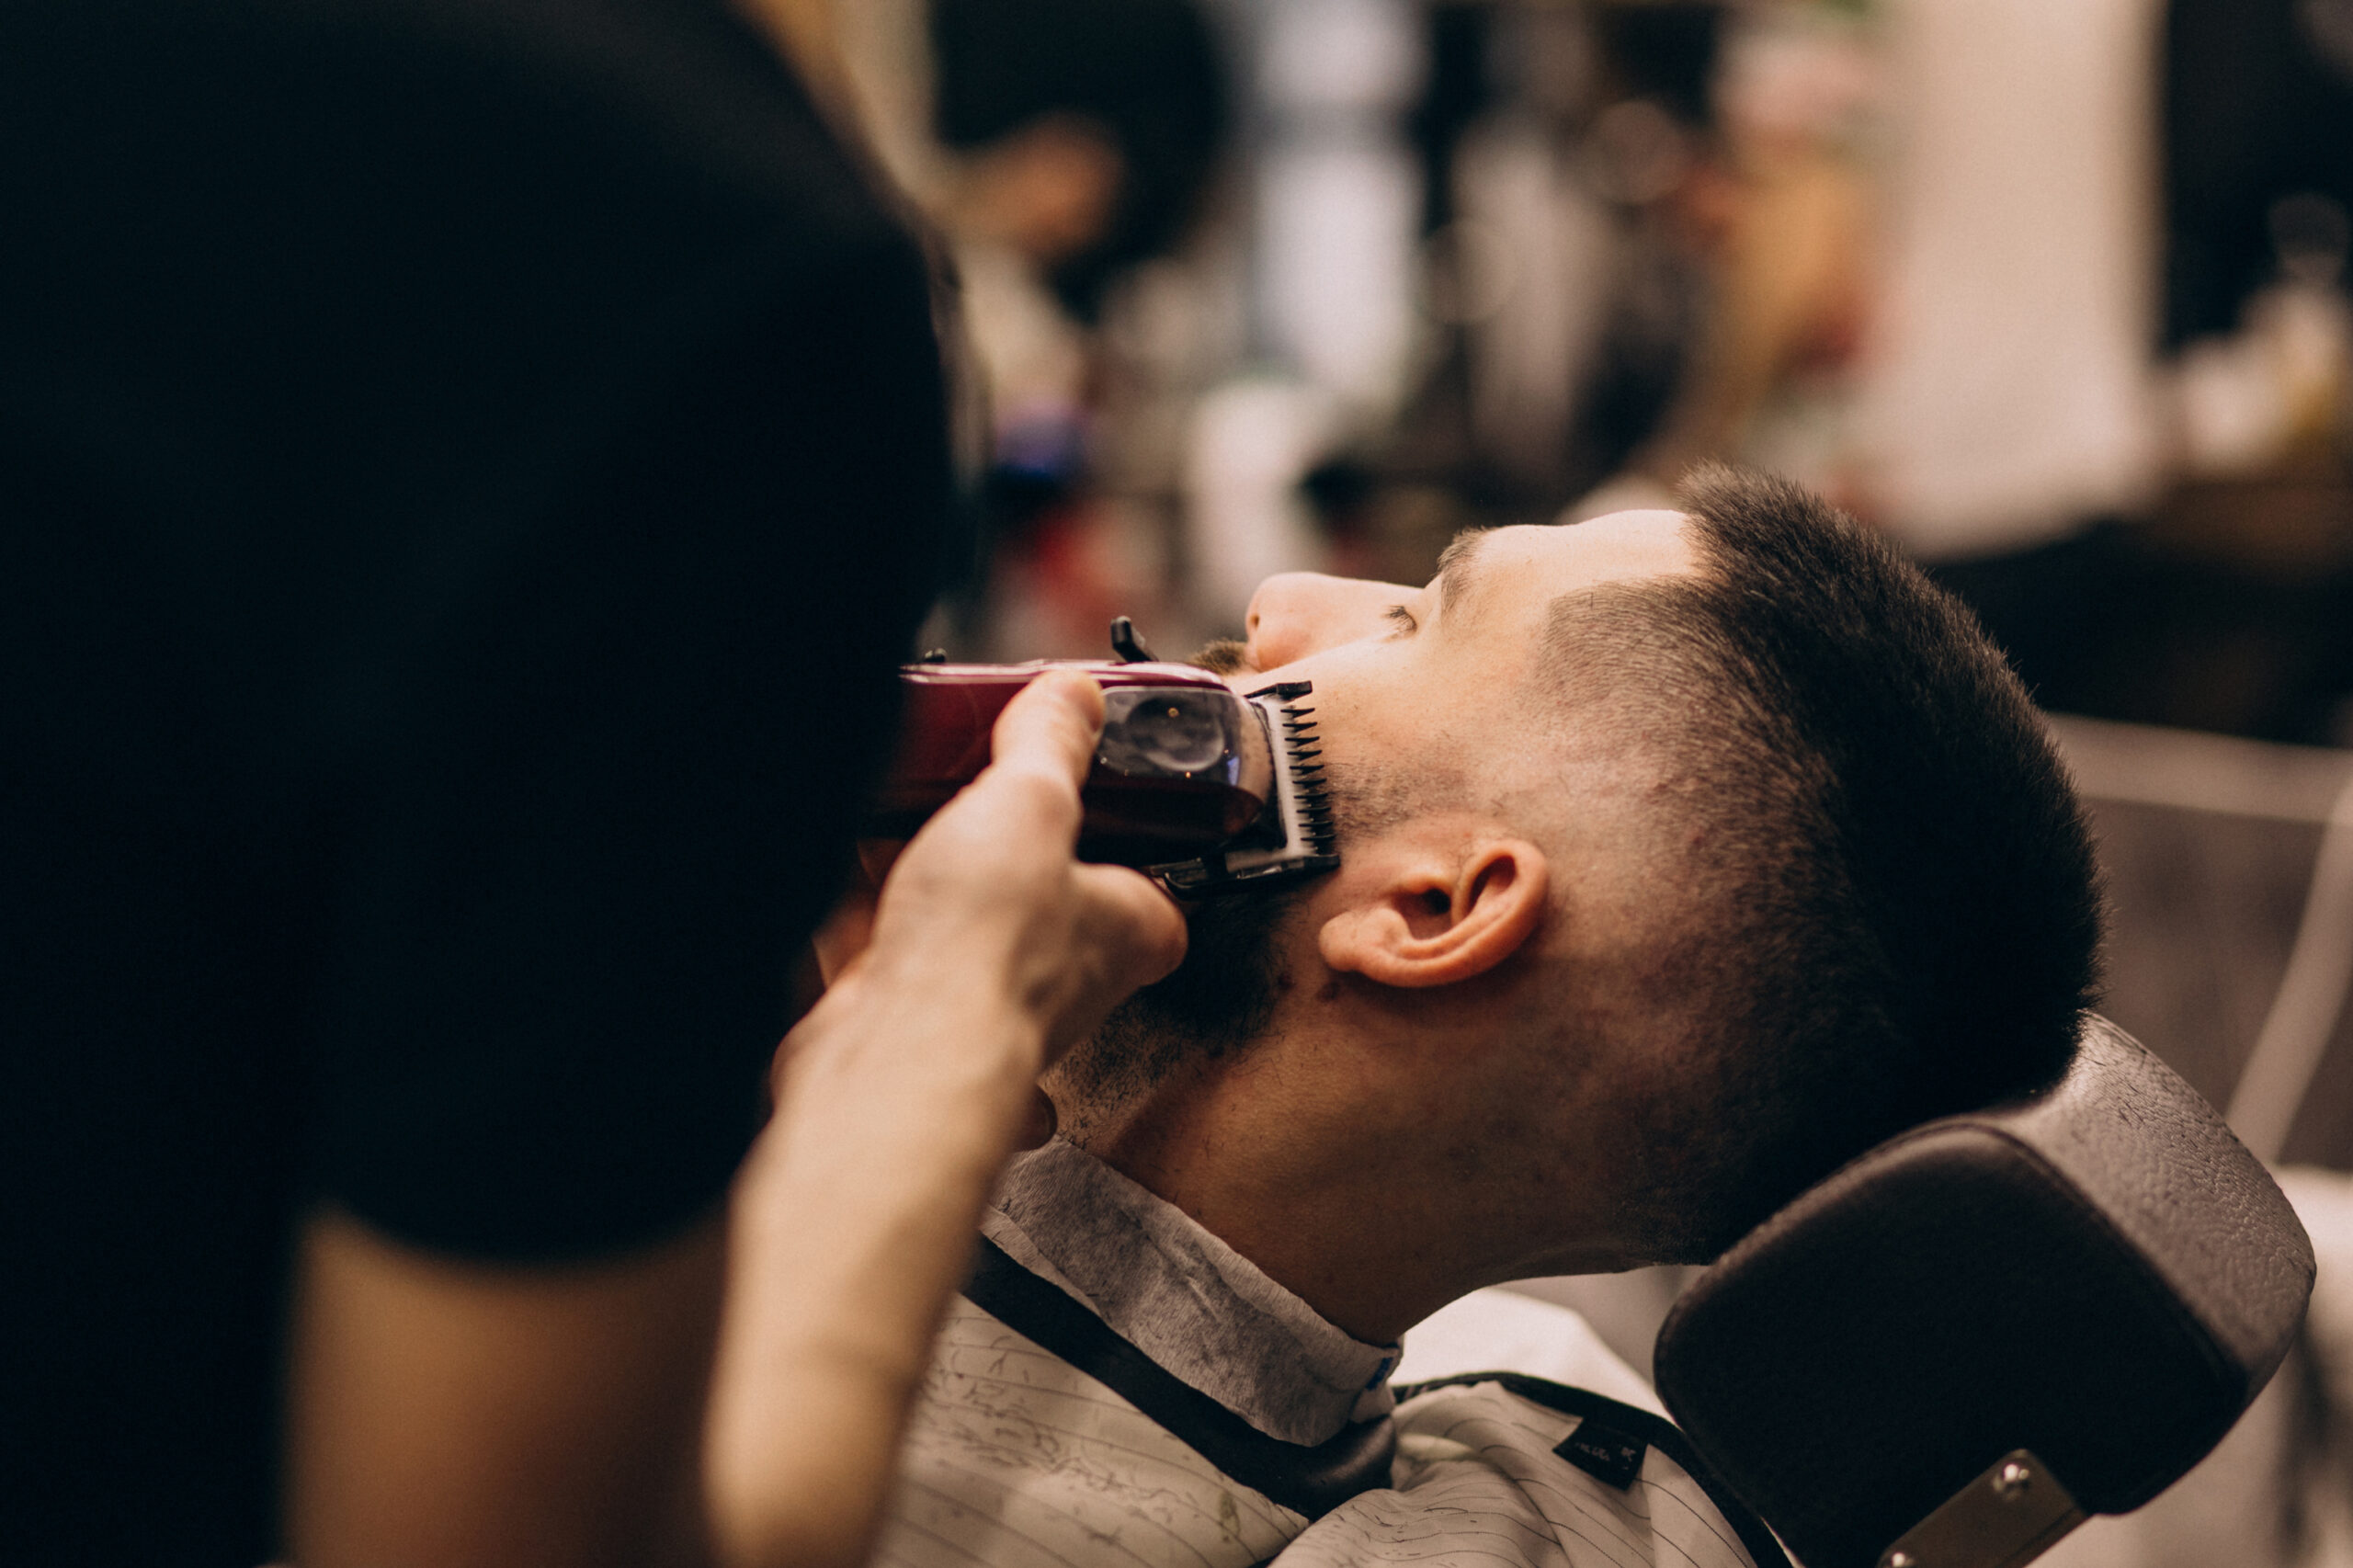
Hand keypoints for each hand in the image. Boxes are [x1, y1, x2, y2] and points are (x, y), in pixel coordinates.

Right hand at [817, 670, 1185, 1074]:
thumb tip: (1075, 693)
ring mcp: (987, 997)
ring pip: (964, 914)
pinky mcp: (913, 1010)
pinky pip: (892, 940)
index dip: (1128, 830)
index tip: (1090, 781)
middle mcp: (1068, 976)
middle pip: (1046, 886)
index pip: (1154, 880)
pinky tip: (843, 861)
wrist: (897, 1051)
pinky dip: (866, 902)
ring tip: (898, 807)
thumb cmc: (993, 951)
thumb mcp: (1033, 800)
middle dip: (1004, 837)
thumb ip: (1053, 741)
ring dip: (927, 865)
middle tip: (974, 781)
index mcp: (1130, 930)